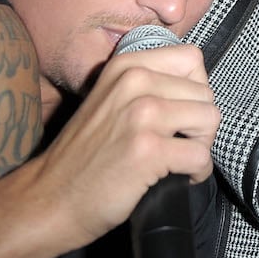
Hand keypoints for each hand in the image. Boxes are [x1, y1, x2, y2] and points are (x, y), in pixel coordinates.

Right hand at [27, 44, 219, 247]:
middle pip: (205, 92)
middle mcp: (134, 82)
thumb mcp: (110, 98)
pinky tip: (180, 178)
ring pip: (210, 119)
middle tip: (178, 144)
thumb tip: (198, 83)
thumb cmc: (86, 154)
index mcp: (126, 66)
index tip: (180, 113)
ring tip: (178, 158)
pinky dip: (198, 172)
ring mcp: (141, 114)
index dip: (195, 89)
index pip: (192, 59)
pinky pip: (201, 156)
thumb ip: (149, 82)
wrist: (48, 198)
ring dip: (201, 145)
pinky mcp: (148, 150)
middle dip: (200, 122)